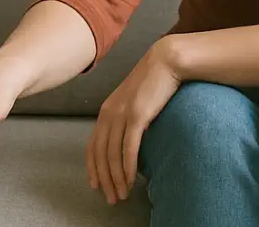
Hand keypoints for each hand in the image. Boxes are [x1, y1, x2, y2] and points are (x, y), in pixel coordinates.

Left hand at [87, 37, 182, 204]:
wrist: (165, 61)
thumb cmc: (154, 82)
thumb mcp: (134, 102)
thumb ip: (127, 119)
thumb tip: (128, 143)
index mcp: (106, 110)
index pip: (93, 146)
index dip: (93, 168)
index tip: (96, 185)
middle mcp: (109, 113)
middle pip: (100, 154)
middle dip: (104, 179)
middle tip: (110, 198)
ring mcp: (121, 114)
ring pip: (112, 154)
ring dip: (116, 178)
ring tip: (122, 194)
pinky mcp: (137, 116)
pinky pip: (129, 147)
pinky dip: (127, 167)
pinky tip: (130, 179)